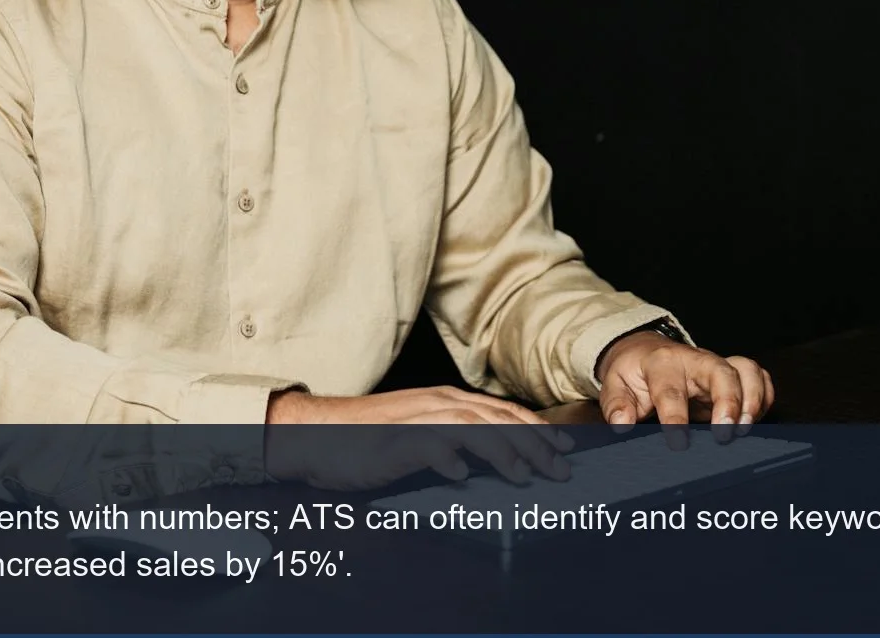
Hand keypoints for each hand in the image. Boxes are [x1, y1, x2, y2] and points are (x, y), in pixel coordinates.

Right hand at [263, 386, 573, 488]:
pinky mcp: (393, 441)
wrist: (317, 434)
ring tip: (525, 477)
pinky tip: (461, 478)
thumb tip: (491, 459)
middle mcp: (437, 404)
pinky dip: (448, 460)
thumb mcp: (418, 432)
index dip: (536, 428)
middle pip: (497, 420)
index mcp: (445, 400)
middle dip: (534, 445)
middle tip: (559, 469)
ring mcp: (416, 420)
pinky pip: (427, 447)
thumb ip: (454, 439)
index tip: (562, 447)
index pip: (502, 411)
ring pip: (472, 430)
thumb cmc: (366, 438)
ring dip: (503, 452)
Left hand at [596, 333, 774, 442]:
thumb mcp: (615, 385)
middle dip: (728, 402)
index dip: (675, 417)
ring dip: (752, 399)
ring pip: (747, 369)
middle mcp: (695, 361)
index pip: (671, 390)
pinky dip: (765, 396)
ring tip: (745, 429)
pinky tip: (755, 420)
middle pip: (720, 371)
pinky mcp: (732, 373)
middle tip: (725, 434)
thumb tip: (622, 425)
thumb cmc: (633, 372)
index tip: (678, 442)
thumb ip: (617, 405)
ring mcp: (716, 365)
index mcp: (662, 363)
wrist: (645, 351)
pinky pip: (759, 377)